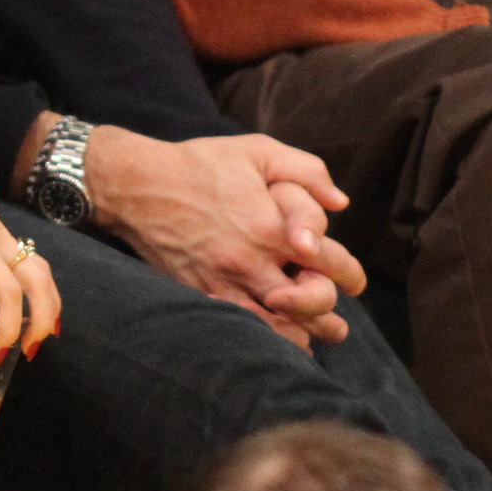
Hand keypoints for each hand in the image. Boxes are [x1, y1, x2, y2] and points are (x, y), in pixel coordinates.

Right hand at [85, 129, 365, 348]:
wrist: (137, 185)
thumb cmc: (198, 164)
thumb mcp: (257, 150)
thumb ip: (307, 170)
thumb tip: (340, 203)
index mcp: (273, 227)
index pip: (333, 263)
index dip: (352, 276)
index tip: (354, 281)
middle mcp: (253, 260)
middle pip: (312, 304)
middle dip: (331, 317)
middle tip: (337, 324)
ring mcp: (225, 280)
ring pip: (279, 326)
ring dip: (302, 334)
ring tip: (312, 338)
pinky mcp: (201, 291)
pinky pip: (240, 327)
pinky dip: (262, 339)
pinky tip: (271, 340)